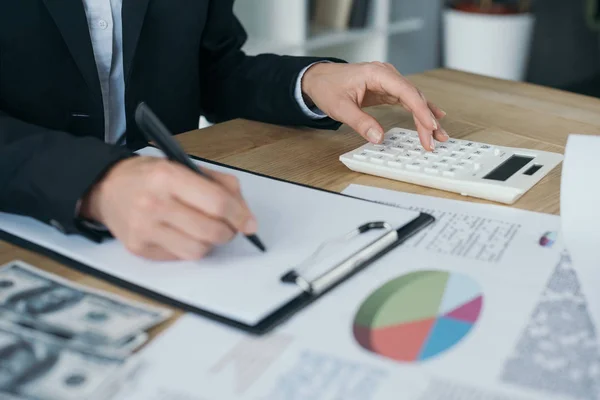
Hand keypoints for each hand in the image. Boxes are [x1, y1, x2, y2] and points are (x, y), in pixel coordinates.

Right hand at [80, 156, 256, 260]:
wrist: (106, 188)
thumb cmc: (151, 176)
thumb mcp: (184, 166)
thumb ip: (219, 185)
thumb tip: (245, 215)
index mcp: (168, 176)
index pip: (216, 203)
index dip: (240, 216)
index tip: (250, 223)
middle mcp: (154, 203)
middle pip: (211, 231)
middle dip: (229, 232)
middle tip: (229, 227)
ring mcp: (144, 229)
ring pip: (198, 251)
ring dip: (210, 243)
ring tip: (205, 230)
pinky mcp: (139, 248)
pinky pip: (179, 257)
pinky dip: (189, 247)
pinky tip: (183, 233)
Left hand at [302, 62, 447, 150]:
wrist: (318, 78)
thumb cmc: (327, 88)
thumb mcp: (340, 108)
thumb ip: (360, 122)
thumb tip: (379, 138)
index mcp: (377, 73)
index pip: (406, 92)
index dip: (421, 110)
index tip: (430, 126)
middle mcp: (387, 74)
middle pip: (414, 96)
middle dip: (426, 119)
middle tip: (433, 140)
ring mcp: (388, 81)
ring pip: (414, 99)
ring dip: (426, 117)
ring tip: (439, 135)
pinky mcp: (387, 89)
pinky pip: (407, 100)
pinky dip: (419, 111)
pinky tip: (432, 119)